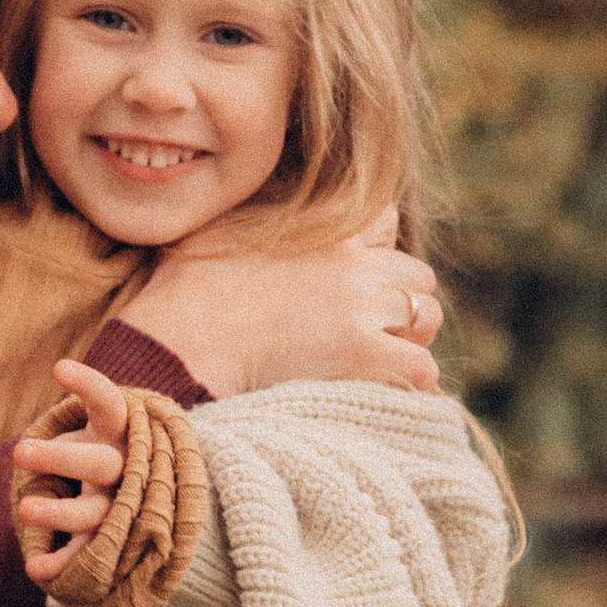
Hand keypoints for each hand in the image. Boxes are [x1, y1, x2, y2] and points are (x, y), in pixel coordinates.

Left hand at [12, 362, 127, 586]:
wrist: (160, 501)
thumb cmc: (105, 452)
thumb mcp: (97, 434)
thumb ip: (70, 437)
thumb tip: (29, 453)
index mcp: (123, 433)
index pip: (109, 403)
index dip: (88, 385)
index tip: (59, 368)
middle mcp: (127, 470)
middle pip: (98, 463)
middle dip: (59, 458)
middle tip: (18, 451)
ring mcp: (121, 508)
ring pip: (93, 512)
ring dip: (58, 513)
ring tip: (23, 510)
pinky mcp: (112, 541)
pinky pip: (88, 554)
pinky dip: (63, 563)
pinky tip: (35, 569)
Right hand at [120, 211, 443, 396]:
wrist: (178, 340)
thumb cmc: (185, 290)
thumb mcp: (226, 229)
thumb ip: (266, 217)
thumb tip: (274, 223)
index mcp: (324, 226)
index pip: (388, 220)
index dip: (379, 249)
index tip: (357, 275)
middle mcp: (352, 260)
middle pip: (416, 273)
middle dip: (399, 300)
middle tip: (372, 327)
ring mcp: (360, 305)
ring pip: (428, 315)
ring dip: (411, 338)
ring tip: (383, 357)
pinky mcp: (361, 352)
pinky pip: (422, 367)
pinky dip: (413, 381)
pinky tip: (390, 388)